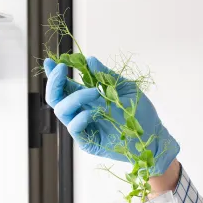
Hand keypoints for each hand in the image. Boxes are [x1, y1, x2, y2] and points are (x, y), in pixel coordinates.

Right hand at [43, 56, 179, 175]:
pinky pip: (74, 129)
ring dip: (75, 97)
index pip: (64, 86)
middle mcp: (81, 111)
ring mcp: (83, 127)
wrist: (153, 135)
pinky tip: (92, 113)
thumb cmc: (140, 113)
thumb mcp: (124, 88)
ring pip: (61, 111)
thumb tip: (89, 60)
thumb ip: (106, 76)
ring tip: (94, 92)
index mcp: (87, 98)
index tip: (50, 61)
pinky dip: (80, 118)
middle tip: (61, 69)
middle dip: (54, 82)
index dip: (54, 75)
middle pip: (55, 98)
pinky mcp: (88, 142)